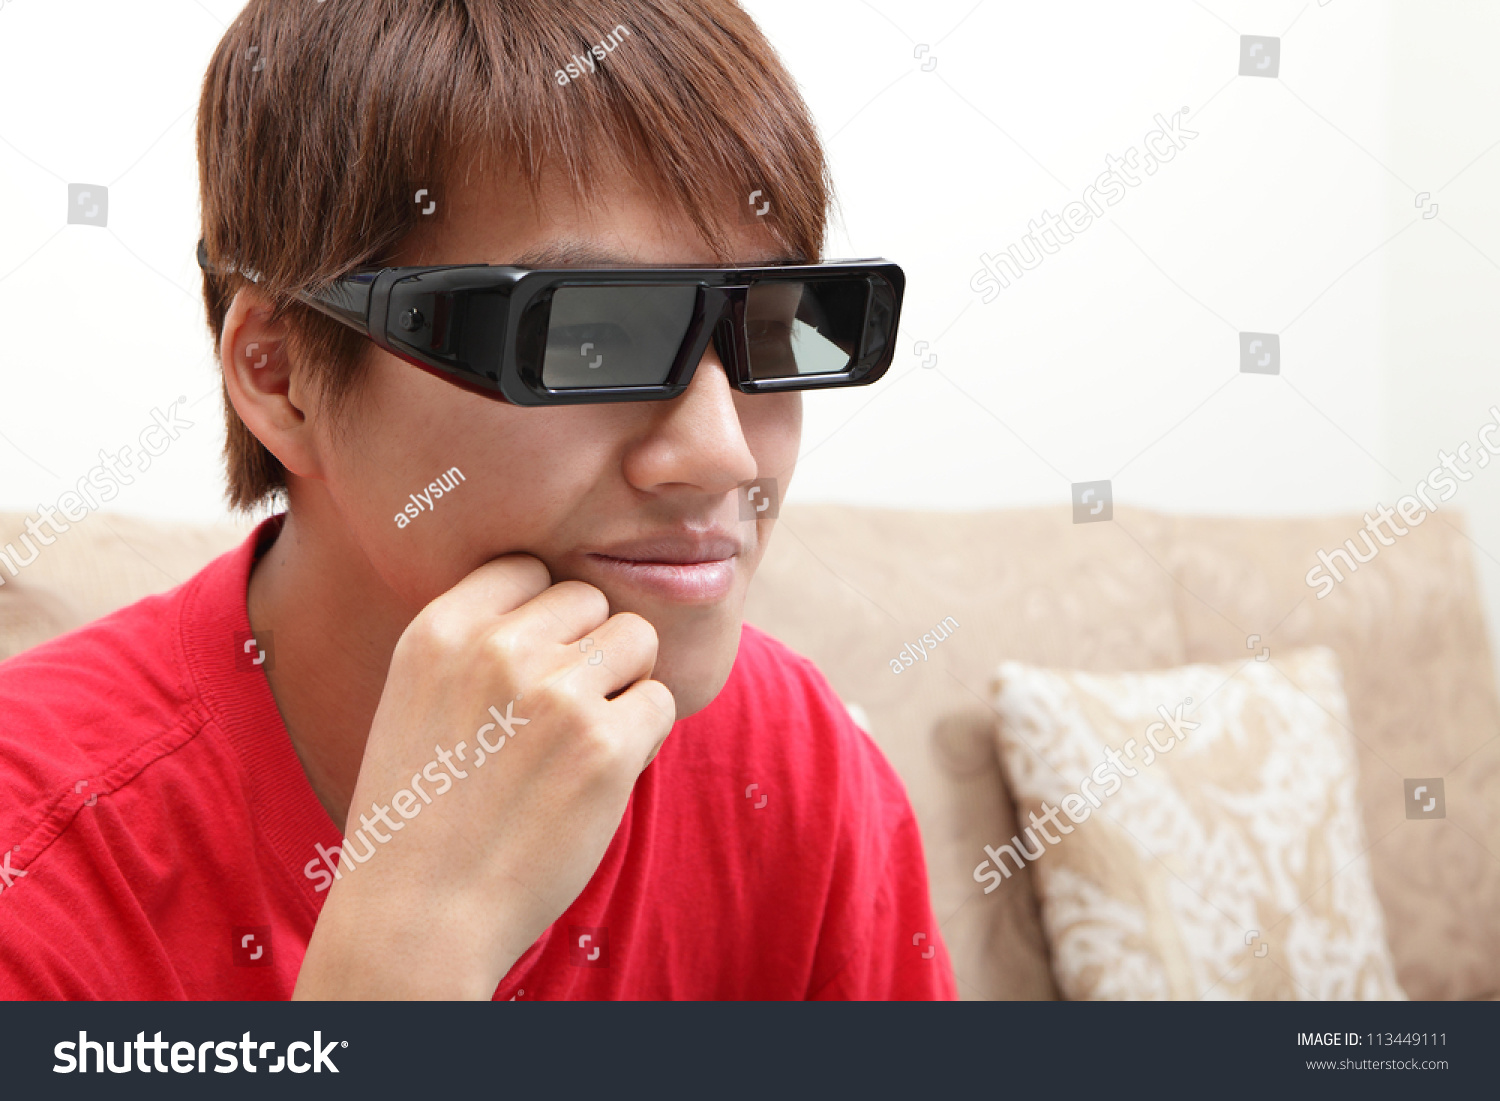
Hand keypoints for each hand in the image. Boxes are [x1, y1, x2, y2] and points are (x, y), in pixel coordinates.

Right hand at [293, 554, 674, 998]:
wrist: (419, 915)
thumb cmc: (422, 813)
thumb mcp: (415, 698)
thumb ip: (477, 644)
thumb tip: (563, 607)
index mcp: (441, 630)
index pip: (528, 569)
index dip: (544, 616)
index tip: (533, 666)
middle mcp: (499, 648)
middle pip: (592, 601)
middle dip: (591, 649)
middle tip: (562, 714)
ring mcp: (556, 694)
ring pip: (637, 639)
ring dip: (625, 685)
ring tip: (583, 742)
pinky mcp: (605, 745)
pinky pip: (660, 702)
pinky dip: (643, 738)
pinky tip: (599, 778)